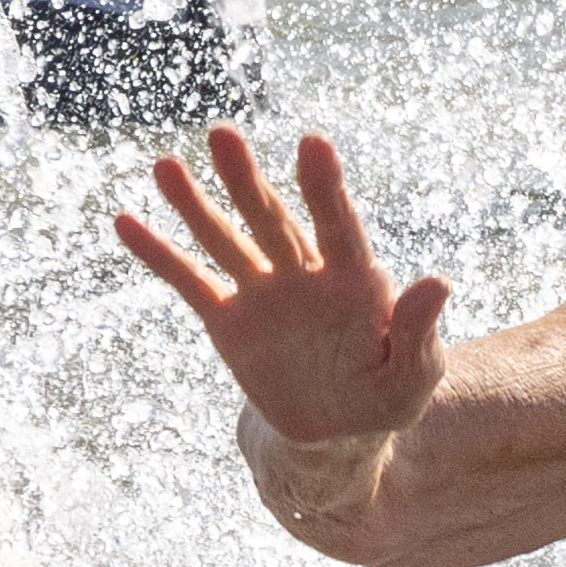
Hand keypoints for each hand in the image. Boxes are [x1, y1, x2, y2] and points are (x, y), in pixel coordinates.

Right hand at [113, 126, 448, 450]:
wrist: (336, 431)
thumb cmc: (386, 396)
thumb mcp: (412, 377)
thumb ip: (417, 332)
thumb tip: (438, 283)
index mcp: (355, 281)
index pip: (338, 228)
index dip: (326, 189)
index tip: (312, 145)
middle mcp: (304, 273)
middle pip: (272, 220)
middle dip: (247, 181)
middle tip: (222, 135)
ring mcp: (263, 292)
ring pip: (226, 240)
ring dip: (196, 205)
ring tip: (167, 166)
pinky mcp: (228, 321)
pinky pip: (190, 283)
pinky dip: (159, 255)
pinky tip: (127, 222)